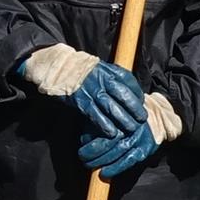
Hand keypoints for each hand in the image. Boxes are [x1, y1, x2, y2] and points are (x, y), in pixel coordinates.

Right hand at [17, 44, 145, 136]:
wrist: (57, 67)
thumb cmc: (80, 70)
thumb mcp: (100, 68)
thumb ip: (113, 77)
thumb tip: (129, 92)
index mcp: (108, 69)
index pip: (130, 82)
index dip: (137, 95)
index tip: (142, 104)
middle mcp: (102, 79)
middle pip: (124, 96)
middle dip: (135, 109)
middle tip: (142, 120)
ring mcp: (91, 90)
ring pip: (112, 107)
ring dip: (123, 120)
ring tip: (131, 129)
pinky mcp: (81, 100)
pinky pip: (96, 115)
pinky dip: (105, 125)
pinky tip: (112, 133)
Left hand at [79, 91, 181, 178]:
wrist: (157, 116)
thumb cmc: (128, 115)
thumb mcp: (113, 112)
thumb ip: (99, 122)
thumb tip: (84, 139)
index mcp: (122, 115)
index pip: (104, 130)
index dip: (91, 141)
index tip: (81, 149)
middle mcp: (131, 126)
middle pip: (109, 142)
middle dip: (93, 153)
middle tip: (83, 158)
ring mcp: (139, 138)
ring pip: (118, 153)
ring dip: (102, 163)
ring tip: (90, 166)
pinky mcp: (145, 149)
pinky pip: (129, 161)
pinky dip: (116, 168)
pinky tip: (104, 173)